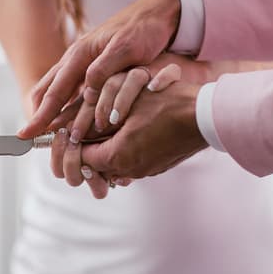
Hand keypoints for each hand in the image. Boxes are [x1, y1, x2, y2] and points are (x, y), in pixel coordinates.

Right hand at [18, 0, 180, 138]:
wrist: (158, 13)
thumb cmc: (144, 29)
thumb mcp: (126, 49)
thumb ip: (103, 70)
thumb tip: (85, 93)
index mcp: (80, 54)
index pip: (53, 91)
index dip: (40, 115)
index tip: (26, 134)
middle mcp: (76, 58)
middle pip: (47, 90)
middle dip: (38, 114)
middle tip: (30, 138)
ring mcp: (83, 62)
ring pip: (56, 89)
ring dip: (49, 111)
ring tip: (45, 133)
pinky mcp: (93, 66)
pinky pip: (72, 88)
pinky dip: (65, 105)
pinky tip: (68, 118)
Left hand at [80, 82, 208, 181]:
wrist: (205, 116)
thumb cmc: (167, 104)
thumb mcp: (128, 105)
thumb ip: (99, 122)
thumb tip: (78, 130)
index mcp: (118, 156)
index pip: (81, 158)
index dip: (71, 144)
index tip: (67, 130)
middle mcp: (130, 169)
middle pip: (96, 165)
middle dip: (87, 148)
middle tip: (81, 130)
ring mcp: (145, 170)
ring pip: (113, 164)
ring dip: (105, 148)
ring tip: (104, 128)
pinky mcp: (157, 166)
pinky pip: (131, 162)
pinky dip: (123, 149)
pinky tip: (127, 131)